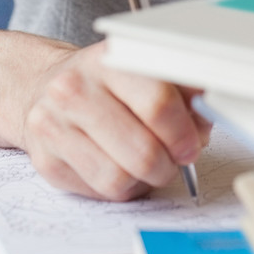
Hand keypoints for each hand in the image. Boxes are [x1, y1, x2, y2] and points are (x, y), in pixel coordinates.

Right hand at [21, 39, 210, 199]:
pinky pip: (98, 192)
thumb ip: (183, 87)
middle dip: (169, 164)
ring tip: (149, 165)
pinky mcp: (45, 160)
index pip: (157, 103)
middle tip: (175, 160)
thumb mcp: (144, 69)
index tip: (192, 144)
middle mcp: (75, 89)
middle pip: (141, 151)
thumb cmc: (105, 82)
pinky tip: (121, 167)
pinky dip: (120, 188)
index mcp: (108, 61)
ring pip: (119, 179)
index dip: (183, 133)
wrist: (42, 86)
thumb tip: (211, 110)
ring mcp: (55, 126)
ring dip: (145, 181)